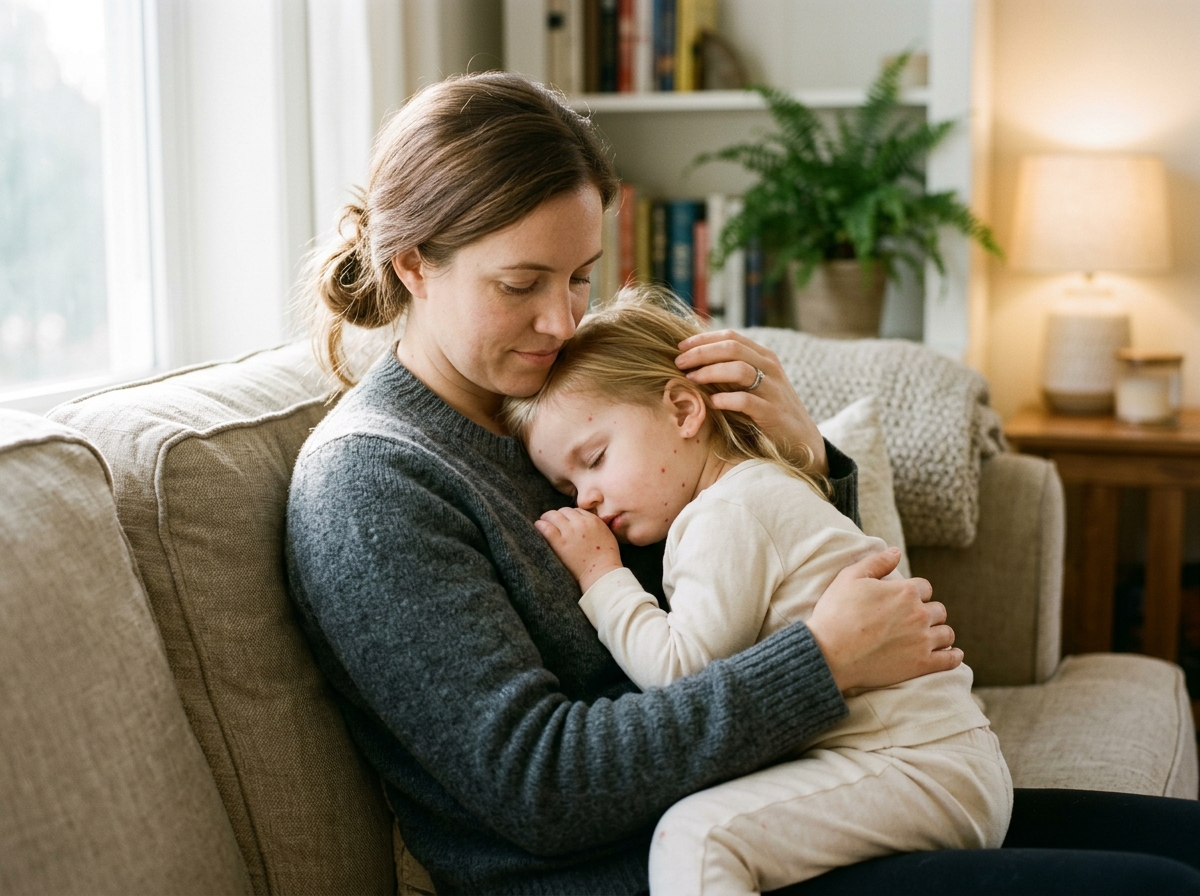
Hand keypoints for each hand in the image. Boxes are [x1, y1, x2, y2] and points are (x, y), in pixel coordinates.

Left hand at [535, 507, 622, 591]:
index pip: (576, 511)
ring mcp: (570, 532)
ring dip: (547, 518)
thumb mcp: (606, 534)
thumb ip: (596, 525)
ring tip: (543, 524)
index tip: (566, 523)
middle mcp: (581, 523)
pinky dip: (540, 525)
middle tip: (553, 523)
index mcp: (593, 520)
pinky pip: (545, 527)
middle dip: (558, 516)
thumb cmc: (607, 558)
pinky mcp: (560, 543)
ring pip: (552, 515)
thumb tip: (586, 522)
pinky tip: (538, 528)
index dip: (569, 516)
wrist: (602, 573)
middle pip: (564, 511)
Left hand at [675, 330, 827, 473]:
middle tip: (678, 363)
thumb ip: (733, 369)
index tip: (680, 347)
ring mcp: (773, 390)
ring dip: (710, 372)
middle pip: (732, 349)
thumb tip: (694, 360)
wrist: (800, 438)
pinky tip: (711, 402)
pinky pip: (746, 401)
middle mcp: (770, 368)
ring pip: (739, 369)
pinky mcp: (773, 413)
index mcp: (764, 357)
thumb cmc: (768, 409)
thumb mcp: (754, 384)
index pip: (731, 337)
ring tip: (691, 379)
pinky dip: (726, 399)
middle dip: (701, 353)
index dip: (703, 339)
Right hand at [806, 548, 960, 691]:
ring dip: (939, 633)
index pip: (924, 587)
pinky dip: (953, 656)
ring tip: (928, 637)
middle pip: (938, 610)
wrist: (830, 654)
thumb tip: (896, 552)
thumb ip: (876, 562)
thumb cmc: (836, 613)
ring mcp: (923, 641)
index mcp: (905, 591)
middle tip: (912, 620)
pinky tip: (951, 654)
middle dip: (927, 613)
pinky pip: (950, 659)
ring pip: (947, 633)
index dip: (913, 593)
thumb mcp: (849, 577)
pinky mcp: (922, 664)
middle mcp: (919, 614)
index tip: (902, 602)